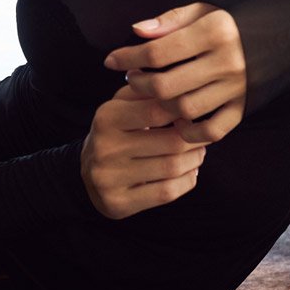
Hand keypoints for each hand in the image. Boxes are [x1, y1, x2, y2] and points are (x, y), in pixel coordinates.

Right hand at [81, 87, 206, 219]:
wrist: (85, 175)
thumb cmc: (116, 132)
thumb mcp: (122, 105)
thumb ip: (148, 92)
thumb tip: (181, 86)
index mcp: (106, 117)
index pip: (158, 111)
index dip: (184, 111)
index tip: (195, 113)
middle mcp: (105, 148)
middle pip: (171, 142)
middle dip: (195, 139)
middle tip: (204, 135)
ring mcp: (109, 178)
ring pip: (172, 168)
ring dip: (195, 160)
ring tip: (199, 152)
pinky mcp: (118, 203)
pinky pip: (166, 192)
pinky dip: (186, 181)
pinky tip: (190, 173)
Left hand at [103, 2, 246, 143]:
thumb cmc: (242, 17)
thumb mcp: (207, 8)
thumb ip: (171, 20)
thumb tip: (136, 31)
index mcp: (215, 31)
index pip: (158, 51)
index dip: (128, 57)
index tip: (112, 60)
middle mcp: (227, 62)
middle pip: (166, 85)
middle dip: (140, 84)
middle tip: (132, 78)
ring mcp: (237, 88)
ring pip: (184, 109)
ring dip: (160, 107)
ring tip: (153, 96)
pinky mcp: (245, 108)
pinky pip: (212, 131)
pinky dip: (191, 132)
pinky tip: (178, 120)